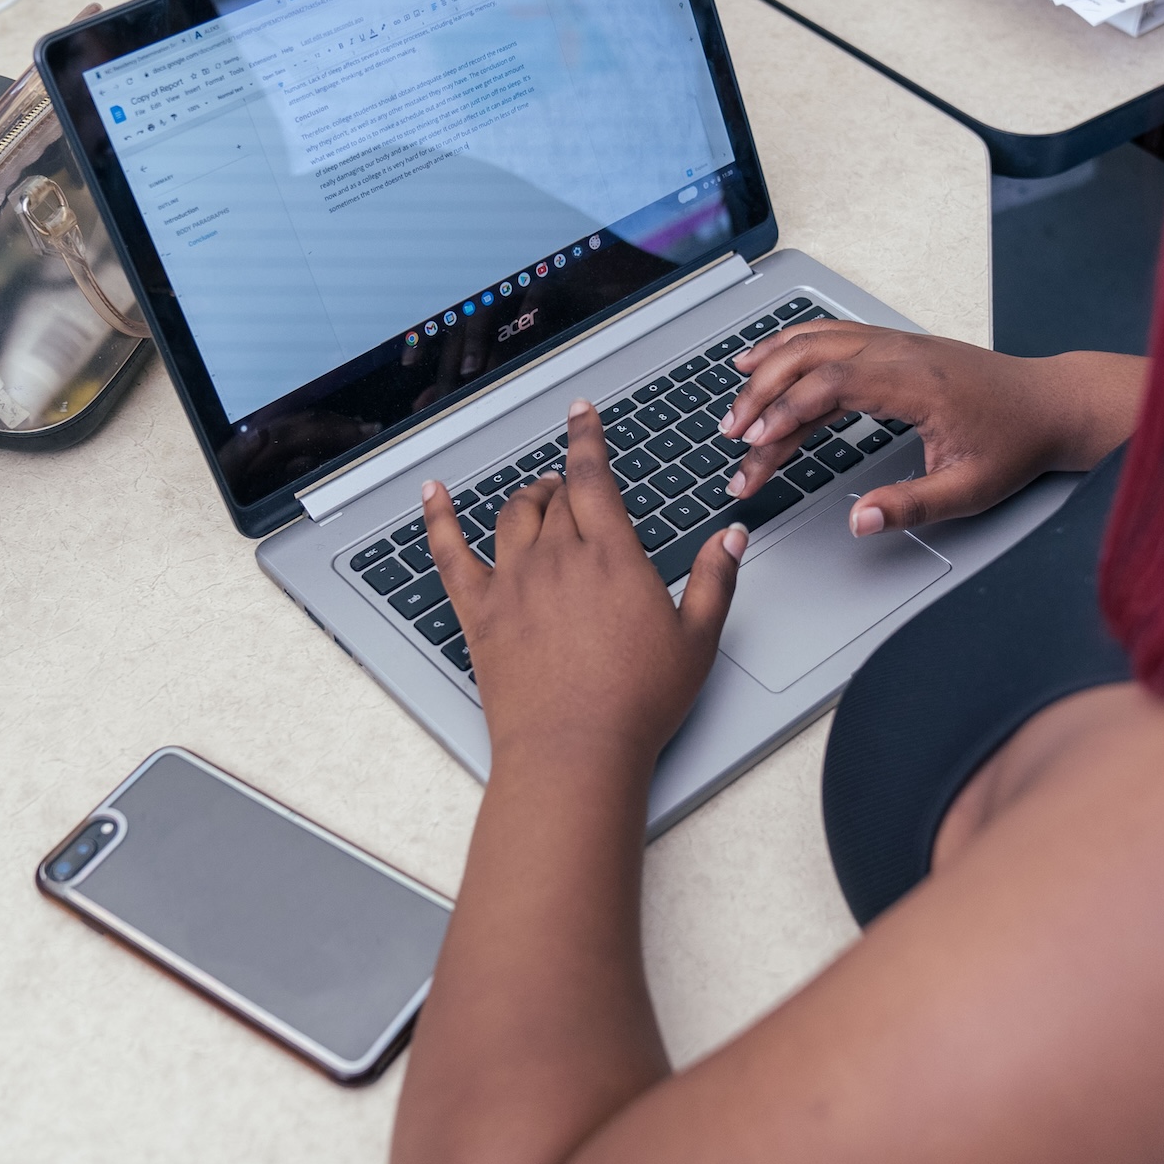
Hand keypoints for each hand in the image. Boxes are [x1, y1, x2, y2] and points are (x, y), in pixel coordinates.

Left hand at [421, 400, 747, 765]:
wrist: (574, 751)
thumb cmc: (637, 702)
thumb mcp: (696, 639)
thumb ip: (714, 579)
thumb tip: (732, 536)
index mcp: (612, 555)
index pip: (594, 476)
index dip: (587, 438)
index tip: (582, 412)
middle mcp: (557, 557)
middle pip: (557, 497)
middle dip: (569, 483)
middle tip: (578, 486)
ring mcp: (513, 582)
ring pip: (512, 515)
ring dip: (526, 498)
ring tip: (537, 496)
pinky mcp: (480, 613)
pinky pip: (448, 552)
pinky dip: (438, 518)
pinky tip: (432, 495)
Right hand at [718, 323, 1146, 534]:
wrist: (1052, 403)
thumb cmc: (1016, 442)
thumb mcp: (971, 489)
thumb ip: (912, 506)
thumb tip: (859, 523)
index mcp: (917, 383)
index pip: (832, 385)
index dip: (786, 413)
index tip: (757, 445)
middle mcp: (901, 353)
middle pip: (812, 357)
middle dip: (764, 394)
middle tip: (732, 437)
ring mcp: (896, 344)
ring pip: (817, 341)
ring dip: (770, 367)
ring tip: (733, 402)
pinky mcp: (895, 346)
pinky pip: (833, 336)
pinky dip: (792, 345)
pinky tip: (767, 360)